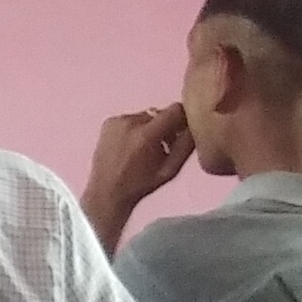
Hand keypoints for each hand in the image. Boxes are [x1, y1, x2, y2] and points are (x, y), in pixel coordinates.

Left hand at [82, 104, 190, 235]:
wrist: (107, 192)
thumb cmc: (141, 184)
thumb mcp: (170, 169)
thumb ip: (185, 145)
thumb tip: (194, 126)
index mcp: (147, 134)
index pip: (175, 109)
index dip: (182, 119)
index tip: (181, 133)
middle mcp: (131, 121)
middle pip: (159, 113)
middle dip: (165, 127)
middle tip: (163, 146)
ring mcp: (117, 121)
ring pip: (145, 116)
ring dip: (149, 128)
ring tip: (144, 149)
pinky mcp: (108, 122)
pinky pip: (129, 119)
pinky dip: (134, 129)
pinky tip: (130, 147)